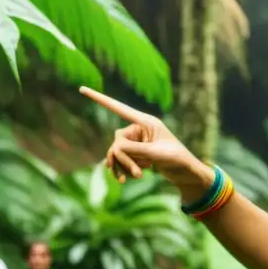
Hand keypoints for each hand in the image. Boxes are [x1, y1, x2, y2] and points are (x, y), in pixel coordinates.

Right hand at [80, 86, 214, 202]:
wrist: (186, 174)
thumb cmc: (176, 159)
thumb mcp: (156, 154)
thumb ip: (134, 150)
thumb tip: (114, 148)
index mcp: (145, 121)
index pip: (118, 108)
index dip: (99, 99)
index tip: (81, 89)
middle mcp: (139, 129)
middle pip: (117, 140)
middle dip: (124, 159)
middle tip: (138, 174)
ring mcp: (136, 142)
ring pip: (117, 152)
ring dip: (124, 166)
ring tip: (138, 177)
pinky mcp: (136, 154)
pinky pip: (121, 160)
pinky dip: (124, 169)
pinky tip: (130, 179)